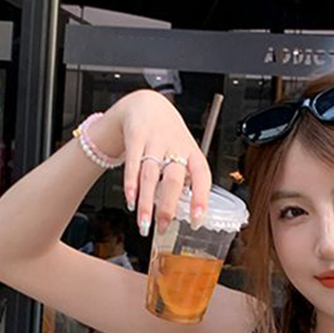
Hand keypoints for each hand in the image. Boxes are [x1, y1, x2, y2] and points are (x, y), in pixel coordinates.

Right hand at [98, 90, 210, 236]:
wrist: (147, 105)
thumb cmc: (169, 136)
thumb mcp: (184, 153)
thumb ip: (186, 181)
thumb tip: (187, 212)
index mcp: (192, 153)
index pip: (202, 176)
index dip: (201, 199)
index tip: (197, 220)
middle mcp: (175, 146)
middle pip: (173, 179)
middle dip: (167, 206)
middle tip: (163, 227)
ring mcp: (155, 141)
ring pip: (150, 175)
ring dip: (146, 202)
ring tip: (144, 223)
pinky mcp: (135, 137)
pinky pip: (132, 163)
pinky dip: (131, 184)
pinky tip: (130, 200)